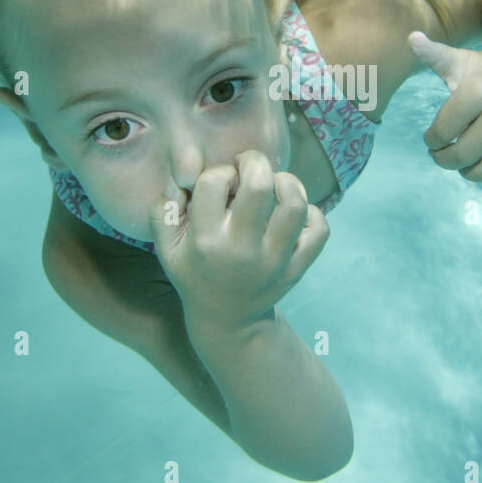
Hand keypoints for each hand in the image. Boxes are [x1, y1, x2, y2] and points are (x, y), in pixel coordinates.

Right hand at [149, 151, 329, 337]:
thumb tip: (180, 181)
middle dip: (255, 162)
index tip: (222, 182)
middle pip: (259, 186)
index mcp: (206, 241)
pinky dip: (313, 213)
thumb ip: (162, 210)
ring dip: (288, 182)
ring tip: (276, 183)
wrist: (228, 320)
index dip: (220, 171)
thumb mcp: (166, 249)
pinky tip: (295, 212)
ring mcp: (273, 261)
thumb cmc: (195, 273)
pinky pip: (319, 230)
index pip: (214, 182)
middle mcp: (241, 249)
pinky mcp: (296, 268)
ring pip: (295, 205)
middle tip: (250, 167)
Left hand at [408, 31, 481, 179]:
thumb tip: (411, 38)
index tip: (431, 138)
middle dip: (446, 160)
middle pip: (465, 156)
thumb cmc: (479, 69)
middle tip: (442, 155)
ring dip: (471, 172)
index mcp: (480, 91)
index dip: (431, 140)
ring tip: (463, 162)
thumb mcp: (454, 60)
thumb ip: (431, 54)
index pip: (443, 134)